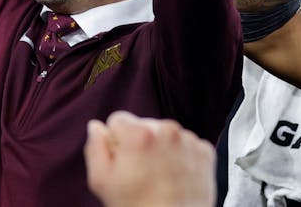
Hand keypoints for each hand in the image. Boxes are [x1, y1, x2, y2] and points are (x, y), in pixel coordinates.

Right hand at [84, 111, 214, 206]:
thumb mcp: (102, 181)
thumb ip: (95, 147)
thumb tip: (96, 127)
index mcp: (140, 133)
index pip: (118, 120)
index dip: (115, 141)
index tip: (121, 159)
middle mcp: (167, 130)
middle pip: (143, 125)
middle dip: (139, 143)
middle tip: (140, 173)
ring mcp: (188, 140)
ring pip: (166, 135)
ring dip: (160, 149)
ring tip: (158, 177)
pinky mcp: (205, 151)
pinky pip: (186, 145)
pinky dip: (180, 157)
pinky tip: (175, 177)